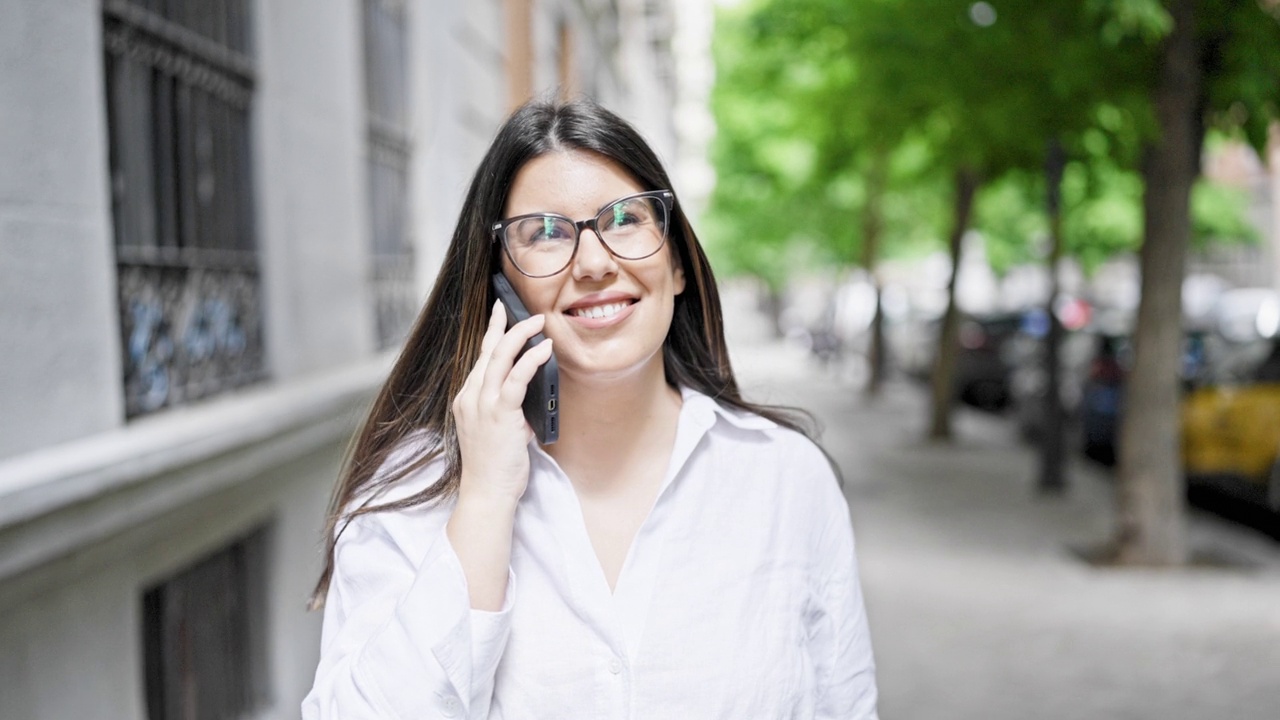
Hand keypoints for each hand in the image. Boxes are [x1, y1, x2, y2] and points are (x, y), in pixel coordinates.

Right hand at [451, 301, 554, 506]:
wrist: (487, 494)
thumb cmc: (494, 467)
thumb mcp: (498, 431)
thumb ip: (508, 410)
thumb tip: (530, 396)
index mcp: (467, 399)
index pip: (480, 358)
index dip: (491, 333)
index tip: (500, 312)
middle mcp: (470, 397)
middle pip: (488, 351)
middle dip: (506, 326)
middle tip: (525, 311)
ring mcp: (482, 405)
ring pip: (499, 358)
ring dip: (521, 336)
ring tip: (539, 323)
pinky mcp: (499, 415)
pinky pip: (516, 379)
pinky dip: (531, 360)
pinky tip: (544, 349)